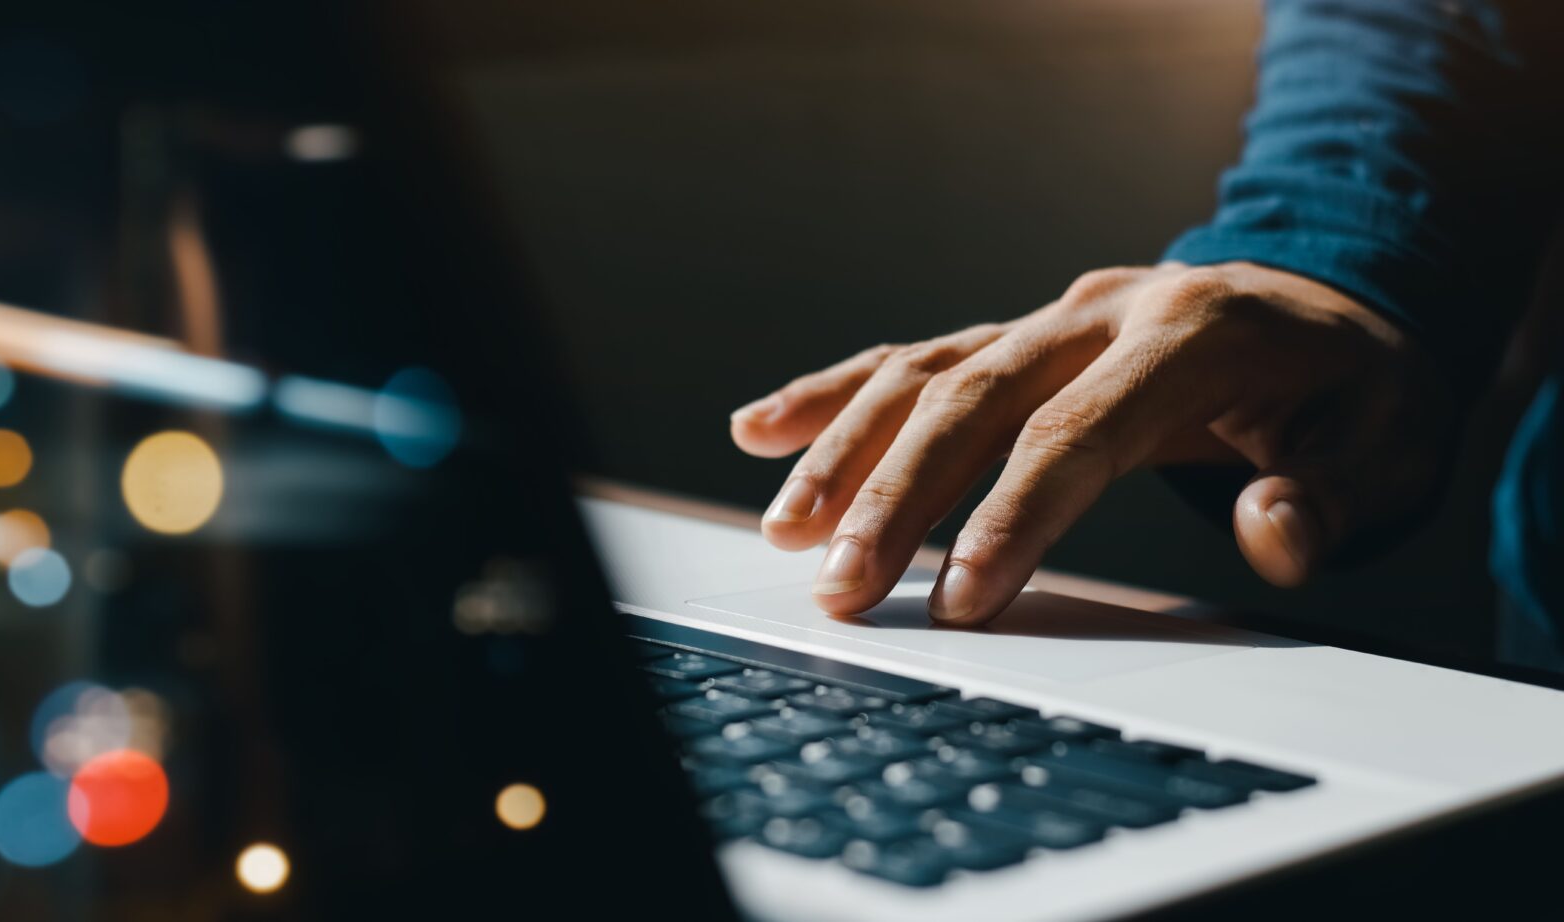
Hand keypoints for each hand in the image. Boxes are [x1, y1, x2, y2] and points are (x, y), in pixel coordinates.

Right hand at [727, 263, 1452, 624]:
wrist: (1337, 311)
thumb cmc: (1353, 396)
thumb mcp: (1386, 448)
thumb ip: (1326, 497)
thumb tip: (1270, 530)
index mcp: (1192, 330)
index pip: (1078, 430)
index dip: (1013, 516)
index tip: (960, 600)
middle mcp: (1102, 309)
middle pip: (973, 398)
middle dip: (896, 496)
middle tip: (841, 586)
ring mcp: (1048, 317)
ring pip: (924, 373)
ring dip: (844, 452)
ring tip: (786, 533)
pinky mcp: (1012, 335)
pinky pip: (909, 357)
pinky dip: (831, 395)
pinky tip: (758, 430)